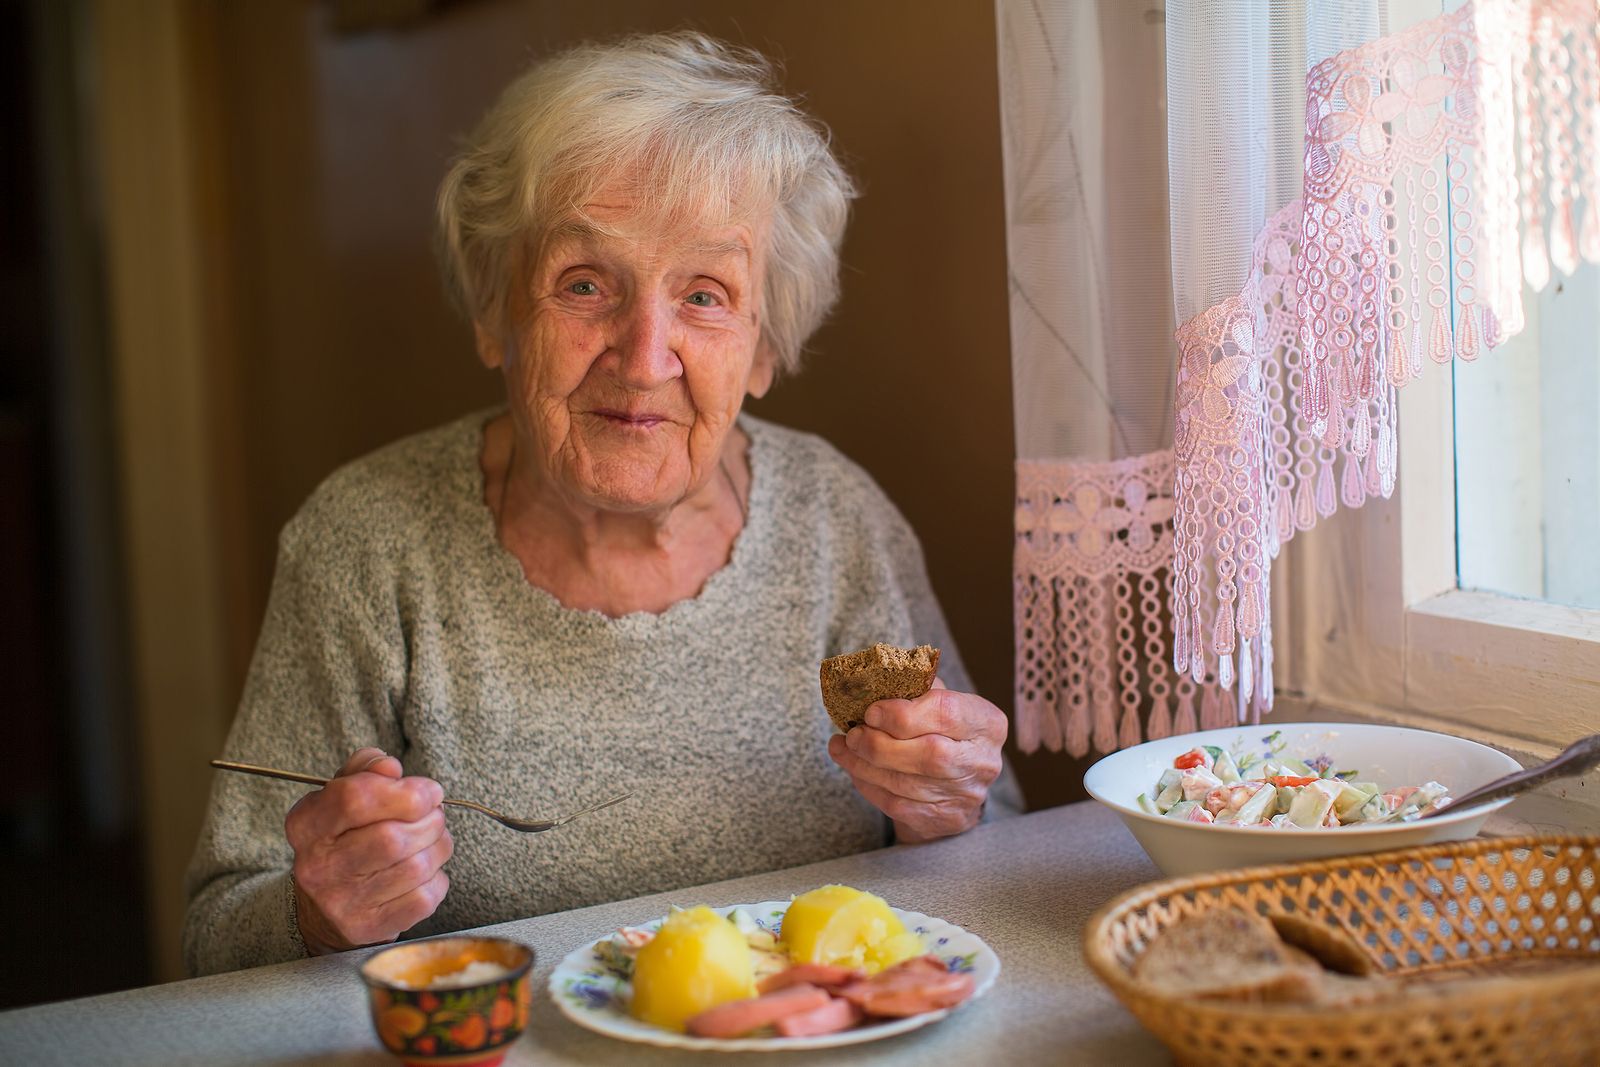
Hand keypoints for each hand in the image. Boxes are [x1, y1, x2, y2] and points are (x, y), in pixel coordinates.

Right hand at [284, 747, 452, 953]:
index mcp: (307, 825)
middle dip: (430, 820)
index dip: (404, 791)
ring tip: (432, 838)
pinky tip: (426, 870)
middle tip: (434, 815)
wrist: (325, 907)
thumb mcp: (341, 794)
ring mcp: (343, 902)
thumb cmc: (345, 836)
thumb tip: (390, 768)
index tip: (427, 791)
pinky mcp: (369, 927)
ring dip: (439, 846)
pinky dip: (437, 878)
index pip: (355, 799)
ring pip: (415, 867)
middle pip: (393, 837)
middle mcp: (318, 867)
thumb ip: (365, 769)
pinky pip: (424, 897)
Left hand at [826, 680, 1007, 842]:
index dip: (903, 713)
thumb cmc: (942, 732)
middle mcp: (983, 761)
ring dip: (865, 765)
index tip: (871, 711)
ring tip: (843, 748)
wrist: (957, 784)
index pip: (946, 713)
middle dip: (880, 744)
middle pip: (929, 755)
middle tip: (853, 734)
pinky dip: (868, 785)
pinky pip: (897, 804)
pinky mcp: (945, 819)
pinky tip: (855, 769)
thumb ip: (915, 690)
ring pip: (906, 783)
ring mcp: (966, 795)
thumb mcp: (938, 703)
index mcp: (986, 723)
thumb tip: (871, 683)